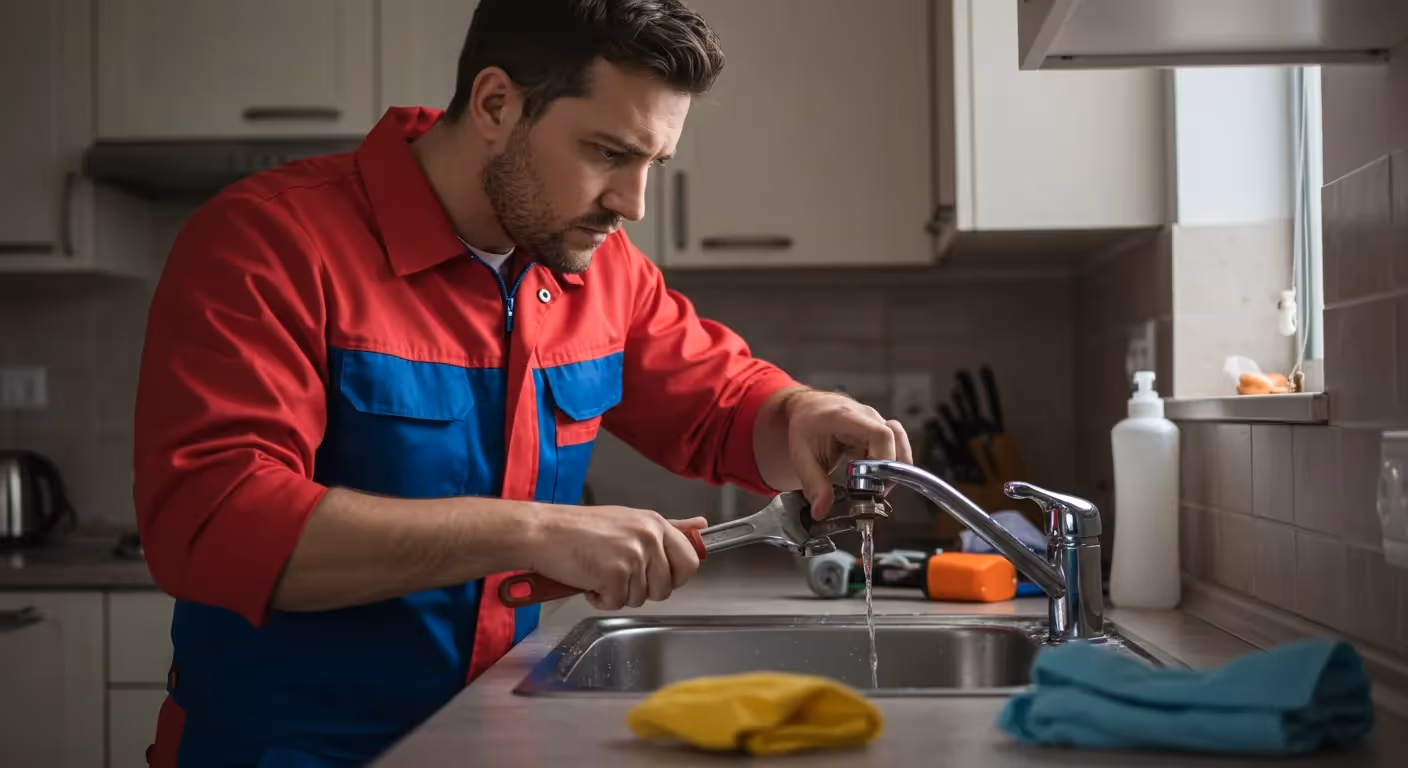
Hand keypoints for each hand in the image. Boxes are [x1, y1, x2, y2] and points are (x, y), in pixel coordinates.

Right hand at [524, 505, 706, 609]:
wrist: (543, 532)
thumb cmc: (579, 528)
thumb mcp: (629, 521)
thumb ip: (668, 527)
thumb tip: (700, 526)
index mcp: (654, 524)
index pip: (689, 560)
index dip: (676, 576)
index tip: (661, 577)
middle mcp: (648, 538)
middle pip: (667, 586)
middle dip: (646, 590)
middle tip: (622, 577)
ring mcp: (632, 556)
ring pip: (641, 597)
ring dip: (619, 593)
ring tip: (600, 572)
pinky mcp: (614, 575)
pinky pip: (617, 603)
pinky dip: (601, 599)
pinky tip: (589, 580)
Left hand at [783, 390, 912, 518]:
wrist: (807, 407)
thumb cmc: (804, 426)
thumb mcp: (801, 456)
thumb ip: (813, 484)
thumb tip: (822, 511)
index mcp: (846, 417)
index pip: (881, 434)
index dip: (884, 460)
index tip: (873, 482)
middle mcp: (866, 416)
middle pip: (896, 440)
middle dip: (891, 470)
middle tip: (875, 491)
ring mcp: (876, 421)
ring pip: (900, 443)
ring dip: (894, 468)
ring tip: (877, 486)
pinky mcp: (880, 429)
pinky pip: (895, 447)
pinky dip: (890, 465)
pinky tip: (875, 478)